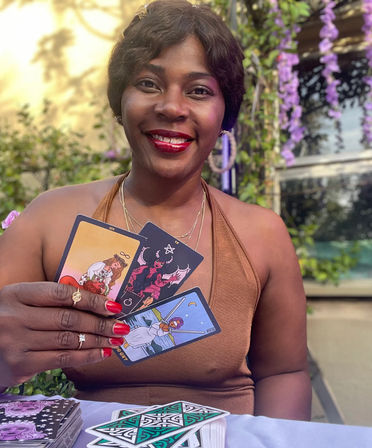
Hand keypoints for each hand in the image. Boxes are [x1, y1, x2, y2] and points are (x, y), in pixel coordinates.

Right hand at [0, 282, 128, 387]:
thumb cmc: (7, 318)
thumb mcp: (21, 300)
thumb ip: (50, 299)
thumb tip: (95, 302)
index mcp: (17, 293)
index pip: (62, 295)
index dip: (92, 300)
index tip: (114, 306)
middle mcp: (15, 317)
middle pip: (68, 319)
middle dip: (101, 323)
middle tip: (122, 326)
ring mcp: (16, 342)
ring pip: (68, 340)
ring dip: (98, 340)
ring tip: (117, 339)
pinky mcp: (19, 365)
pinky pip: (61, 360)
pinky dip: (86, 357)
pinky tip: (102, 353)